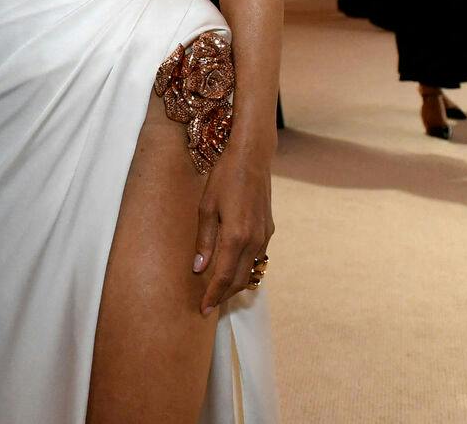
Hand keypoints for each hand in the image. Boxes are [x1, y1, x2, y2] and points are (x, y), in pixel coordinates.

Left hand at [191, 141, 274, 314]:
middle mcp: (254, 240)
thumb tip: (198, 268)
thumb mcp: (206, 207)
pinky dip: (244, 268)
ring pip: (250, 271)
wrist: (252, 157)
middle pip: (239, 280)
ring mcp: (264, 236)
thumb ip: (204, 241)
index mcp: (236, 236)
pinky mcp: (268, 230)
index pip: (224, 277)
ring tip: (218, 291)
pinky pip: (256, 257)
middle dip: (224, 295)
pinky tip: (232, 268)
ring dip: (235, 284)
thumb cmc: (224, 177)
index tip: (202, 309)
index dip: (213, 296)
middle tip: (208, 305)